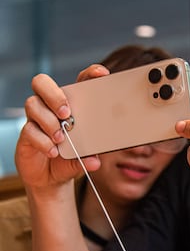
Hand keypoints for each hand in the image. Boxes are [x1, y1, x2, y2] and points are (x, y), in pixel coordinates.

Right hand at [15, 65, 108, 192]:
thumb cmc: (70, 157)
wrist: (51, 177)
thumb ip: (89, 156)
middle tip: (66, 113)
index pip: (78, 81)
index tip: (101, 74)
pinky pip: (29, 130)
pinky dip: (43, 141)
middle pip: (42, 83)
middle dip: (54, 94)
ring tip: (61, 138)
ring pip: (33, 104)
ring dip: (49, 121)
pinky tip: (54, 151)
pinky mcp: (26, 134)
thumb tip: (95, 161)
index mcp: (70, 103)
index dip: (89, 73)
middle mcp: (50, 105)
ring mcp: (36, 118)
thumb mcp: (84, 155)